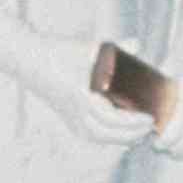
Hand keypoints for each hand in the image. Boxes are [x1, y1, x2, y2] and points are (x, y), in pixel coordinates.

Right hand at [0, 25, 153, 149]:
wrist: (31, 61)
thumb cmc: (60, 53)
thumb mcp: (88, 48)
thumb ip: (115, 48)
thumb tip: (137, 44)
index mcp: (82, 97)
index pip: (112, 118)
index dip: (133, 122)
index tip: (149, 117)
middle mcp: (76, 113)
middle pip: (109, 133)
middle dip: (133, 133)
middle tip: (151, 126)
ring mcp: (71, 119)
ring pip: (101, 138)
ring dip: (122, 138)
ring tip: (141, 132)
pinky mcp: (69, 121)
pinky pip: (92, 136)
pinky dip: (109, 138)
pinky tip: (123, 135)